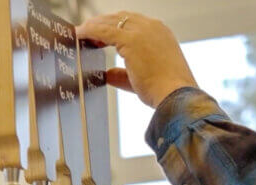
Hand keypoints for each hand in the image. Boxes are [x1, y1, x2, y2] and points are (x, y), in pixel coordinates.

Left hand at [76, 12, 197, 107]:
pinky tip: (79, 35)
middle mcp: (152, 27)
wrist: (176, 95)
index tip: (101, 35)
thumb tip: (108, 75)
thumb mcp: (144, 78)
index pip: (132, 23)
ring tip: (80, 33)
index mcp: (160, 34)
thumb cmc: (166, 91)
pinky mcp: (130, 40)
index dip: (114, 26)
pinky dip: (89, 31)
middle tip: (87, 32)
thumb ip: (124, 74)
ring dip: (93, 26)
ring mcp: (142, 31)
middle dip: (102, 23)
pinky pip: (103, 30)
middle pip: (120, 18)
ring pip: (110, 21)